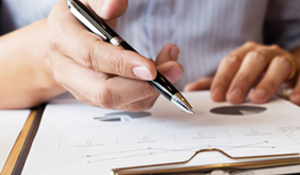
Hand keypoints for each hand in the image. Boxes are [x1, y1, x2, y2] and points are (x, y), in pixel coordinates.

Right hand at [45, 0, 182, 110]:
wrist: (57, 43)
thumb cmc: (74, 20)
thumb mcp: (85, 1)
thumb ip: (102, 2)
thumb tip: (116, 3)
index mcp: (62, 39)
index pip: (91, 57)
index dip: (122, 64)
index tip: (150, 67)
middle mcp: (69, 70)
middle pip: (105, 92)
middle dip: (144, 86)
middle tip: (174, 69)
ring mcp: (83, 89)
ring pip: (120, 102)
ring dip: (153, 89)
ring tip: (172, 65)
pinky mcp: (99, 99)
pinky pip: (128, 104)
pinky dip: (151, 92)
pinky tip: (162, 73)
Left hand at [184, 42, 299, 105]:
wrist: (295, 72)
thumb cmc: (262, 76)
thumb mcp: (239, 78)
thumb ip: (217, 83)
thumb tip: (191, 89)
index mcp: (248, 53)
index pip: (232, 60)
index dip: (223, 77)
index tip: (216, 95)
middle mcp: (267, 53)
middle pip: (254, 60)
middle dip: (242, 79)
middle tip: (233, 98)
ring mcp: (288, 60)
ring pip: (279, 65)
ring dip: (268, 81)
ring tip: (258, 98)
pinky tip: (294, 100)